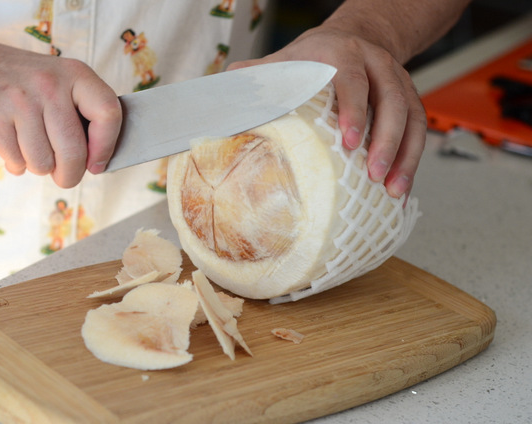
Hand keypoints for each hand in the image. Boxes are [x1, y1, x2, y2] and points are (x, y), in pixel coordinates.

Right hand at [0, 40, 120, 187]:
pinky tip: (14, 147)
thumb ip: (85, 116)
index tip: (97, 164)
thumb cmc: (27, 85)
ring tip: (33, 150)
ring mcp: (19, 100)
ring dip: (40, 167)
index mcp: (76, 74)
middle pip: (74, 151)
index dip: (106, 147)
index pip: (108, 113)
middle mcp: (49, 84)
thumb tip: (99, 161)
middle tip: (65, 176)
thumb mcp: (63, 84)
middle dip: (70, 174)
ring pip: (43, 162)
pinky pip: (17, 161)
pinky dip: (17, 164)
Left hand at [228, 26, 425, 198]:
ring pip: (412, 117)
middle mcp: (378, 65)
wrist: (356, 37)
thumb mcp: (288, 58)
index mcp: (344, 53)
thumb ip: (261, 74)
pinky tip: (402, 185)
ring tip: (392, 188)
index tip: (349, 141)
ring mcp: (398, 82)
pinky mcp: (411, 100)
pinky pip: (420, 129)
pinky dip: (412, 159)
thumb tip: (227, 88)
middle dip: (386, 140)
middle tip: (373, 173)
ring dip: (405, 155)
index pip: (353, 79)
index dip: (353, 110)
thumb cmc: (317, 56)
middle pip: (392, 100)